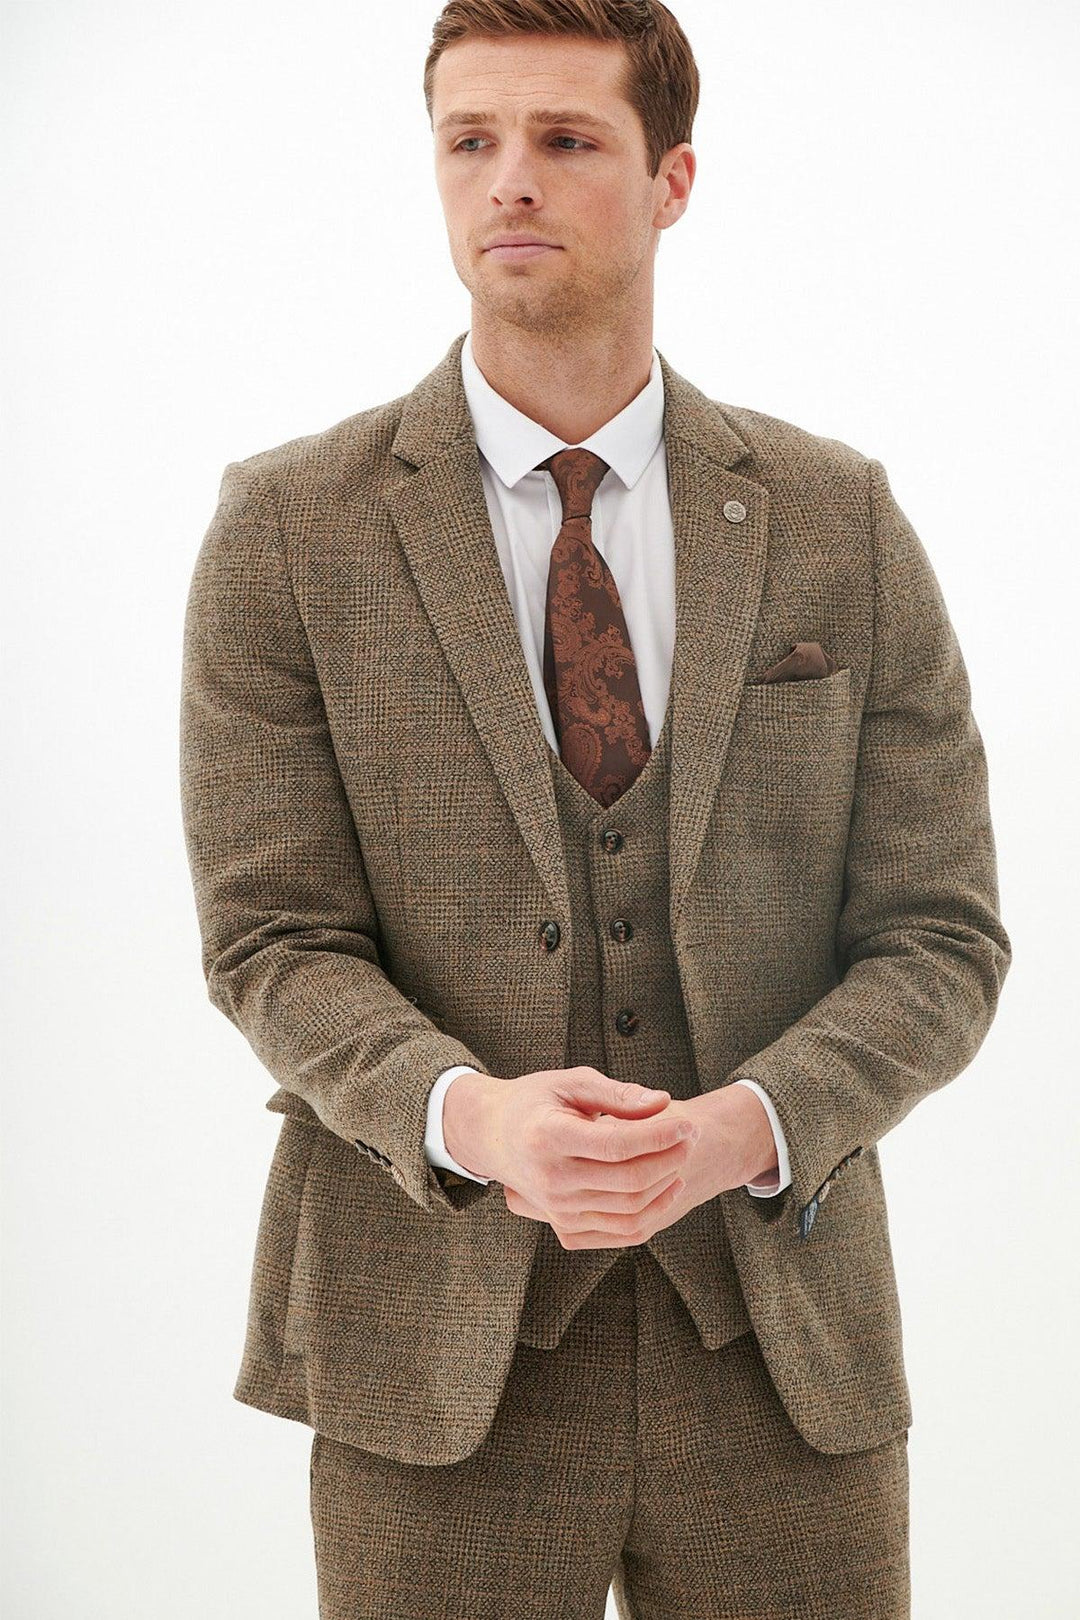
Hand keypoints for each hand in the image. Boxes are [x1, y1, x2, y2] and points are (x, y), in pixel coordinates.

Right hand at [456, 1066, 700, 1247]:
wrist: (492, 1135)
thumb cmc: (535, 1102)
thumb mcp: (570, 1083)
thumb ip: (617, 1094)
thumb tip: (661, 1103)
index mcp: (548, 1137)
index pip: (618, 1145)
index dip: (661, 1135)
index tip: (686, 1123)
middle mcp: (550, 1179)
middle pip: (629, 1180)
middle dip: (670, 1158)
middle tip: (690, 1136)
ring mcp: (557, 1209)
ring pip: (630, 1210)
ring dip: (666, 1185)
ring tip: (681, 1156)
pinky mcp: (565, 1226)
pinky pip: (621, 1233)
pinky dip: (652, 1214)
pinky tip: (667, 1187)